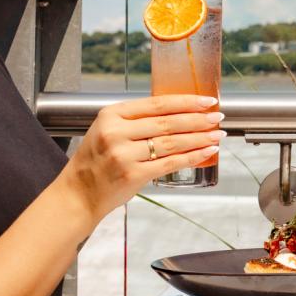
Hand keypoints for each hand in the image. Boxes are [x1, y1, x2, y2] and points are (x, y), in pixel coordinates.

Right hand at [55, 95, 223, 221]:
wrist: (77, 194)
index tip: (207, 101)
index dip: (187, 102)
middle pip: (168, 122)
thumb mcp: (108, 131)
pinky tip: (206, 152)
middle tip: (218, 117)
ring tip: (217, 135)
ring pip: (172, 142)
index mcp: (111, 115)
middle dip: (199, 119)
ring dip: (200, 138)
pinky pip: (170, 163)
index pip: (157, 103)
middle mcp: (116, 132)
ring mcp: (124, 154)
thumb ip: (136, 121)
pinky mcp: (133, 175)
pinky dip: (192, 157)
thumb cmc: (96, 161)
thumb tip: (180, 113)